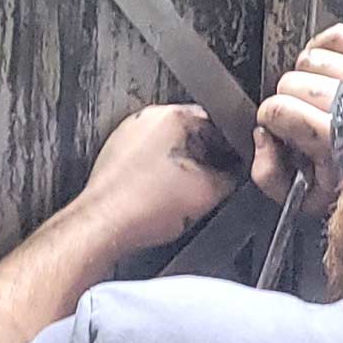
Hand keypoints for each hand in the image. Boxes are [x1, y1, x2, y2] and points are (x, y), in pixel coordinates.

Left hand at [78, 104, 241, 253]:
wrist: (105, 226)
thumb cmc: (144, 207)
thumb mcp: (208, 193)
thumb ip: (232, 177)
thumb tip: (237, 175)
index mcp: (171, 116)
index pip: (217, 124)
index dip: (230, 150)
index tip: (232, 170)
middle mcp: (146, 118)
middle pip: (191, 135)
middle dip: (203, 160)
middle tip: (206, 187)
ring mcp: (128, 135)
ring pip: (169, 149)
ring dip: (180, 169)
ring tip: (179, 196)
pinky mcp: (116, 155)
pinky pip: (148, 162)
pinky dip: (158, 177)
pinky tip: (159, 198)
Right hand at [253, 23, 342, 215]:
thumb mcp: (304, 198)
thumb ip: (269, 175)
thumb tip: (262, 135)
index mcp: (332, 141)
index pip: (279, 109)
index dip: (271, 120)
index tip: (278, 130)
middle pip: (291, 81)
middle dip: (287, 100)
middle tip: (299, 119)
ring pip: (311, 58)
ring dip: (306, 76)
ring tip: (317, 98)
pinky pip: (339, 35)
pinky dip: (325, 46)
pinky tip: (327, 70)